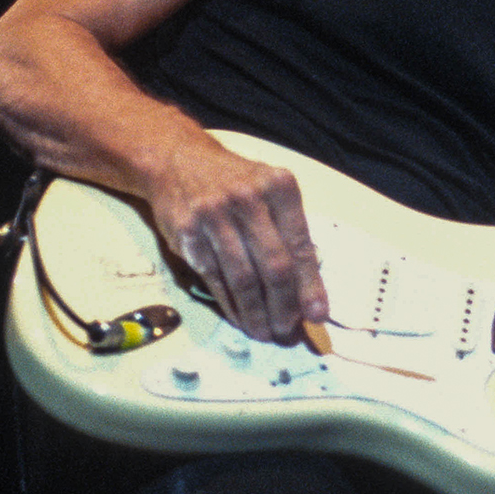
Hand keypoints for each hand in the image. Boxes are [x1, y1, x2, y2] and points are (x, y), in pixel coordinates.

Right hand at [148, 138, 329, 341]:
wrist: (177, 161)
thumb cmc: (235, 183)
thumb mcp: (269, 192)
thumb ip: (289, 233)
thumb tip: (308, 290)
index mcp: (279, 187)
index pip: (300, 245)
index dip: (310, 285)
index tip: (317, 314)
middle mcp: (248, 198)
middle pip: (274, 266)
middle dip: (283, 306)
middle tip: (287, 332)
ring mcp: (215, 214)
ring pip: (242, 277)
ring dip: (256, 312)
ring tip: (264, 332)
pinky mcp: (187, 231)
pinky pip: (214, 277)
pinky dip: (230, 303)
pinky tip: (240, 318)